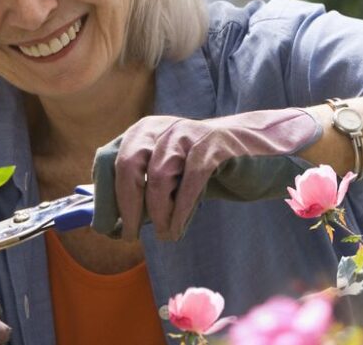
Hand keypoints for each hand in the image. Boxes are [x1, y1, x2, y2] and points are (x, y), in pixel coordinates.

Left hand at [95, 108, 321, 240]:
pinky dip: (180, 211)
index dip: (103, 195)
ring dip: (157, 214)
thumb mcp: (169, 174)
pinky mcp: (213, 146)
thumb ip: (140, 186)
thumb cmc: (208, 169)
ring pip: (158, 177)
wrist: (258, 154)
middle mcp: (162, 127)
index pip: (109, 159)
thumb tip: (106, 218)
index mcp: (144, 131)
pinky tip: (178, 228)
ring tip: (163, 234)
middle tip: (128, 235)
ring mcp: (188, 134)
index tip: (105, 225)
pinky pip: (189, 182)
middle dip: (125, 207)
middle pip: (127, 166)